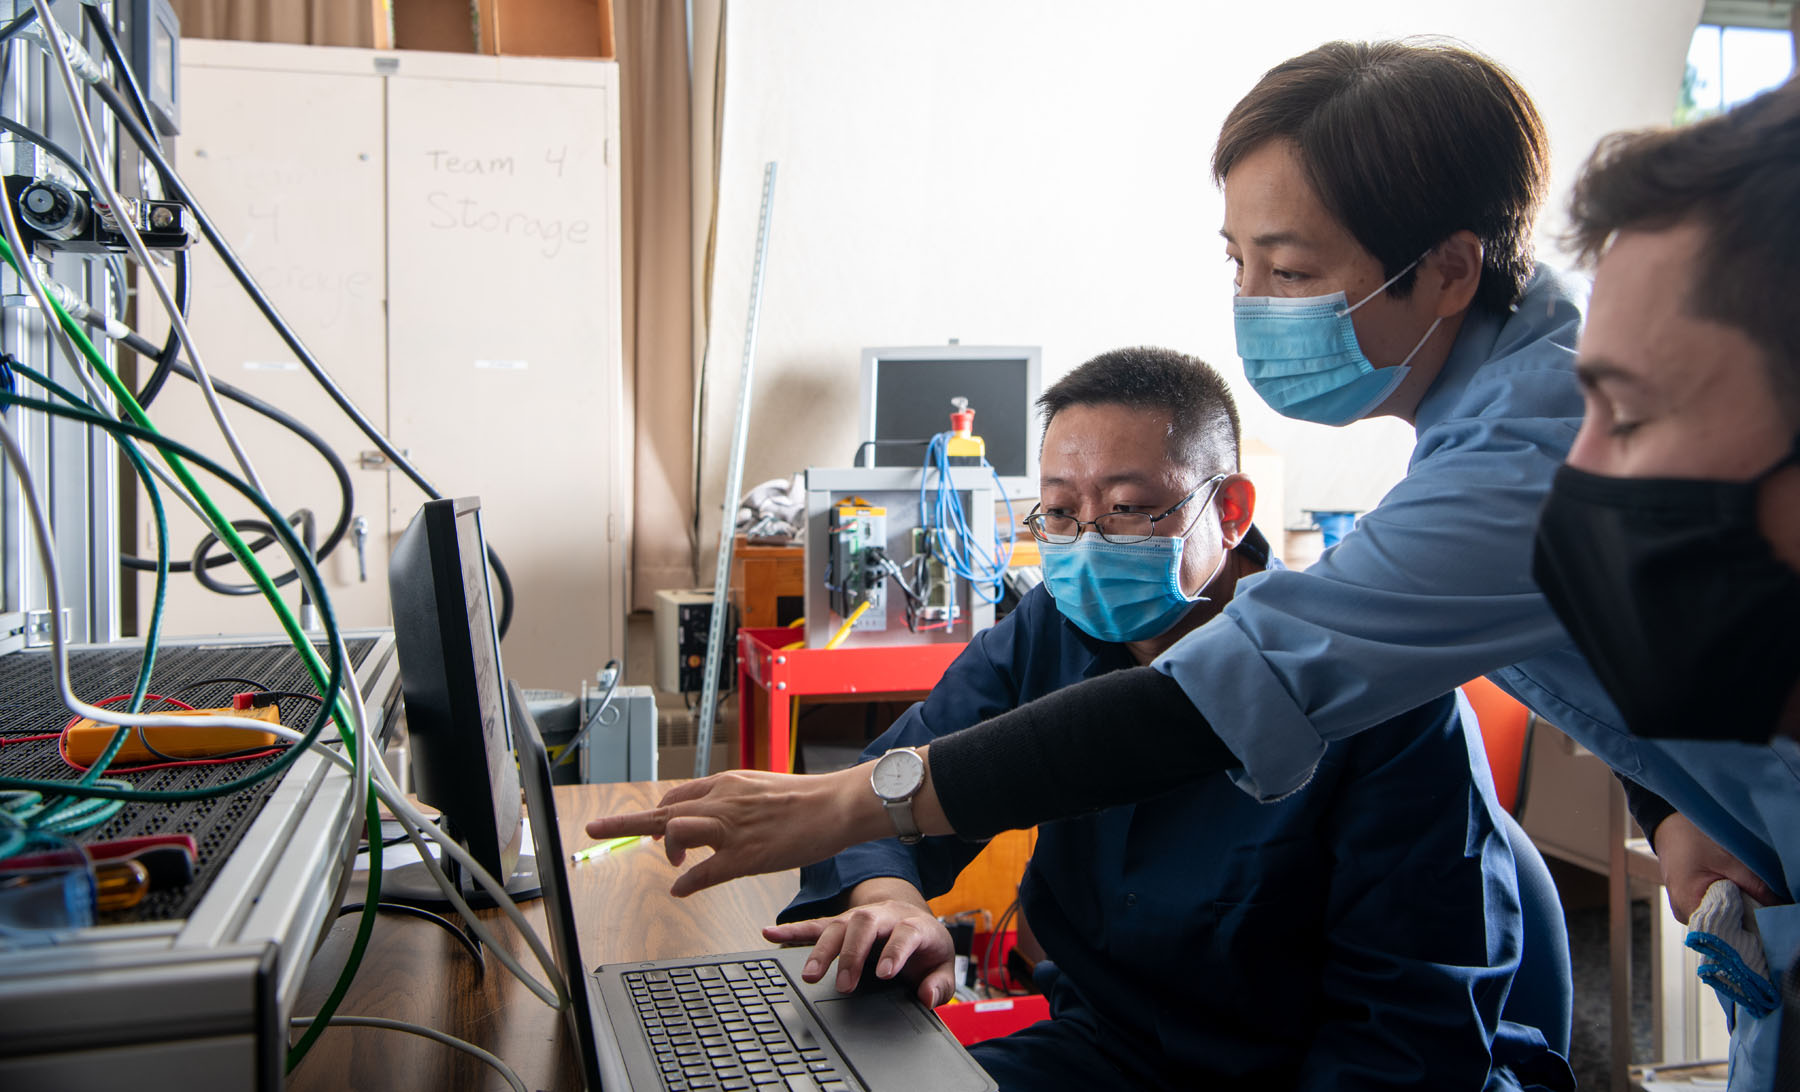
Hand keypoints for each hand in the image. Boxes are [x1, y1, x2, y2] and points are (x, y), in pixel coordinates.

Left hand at [584, 767, 886, 896]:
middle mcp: (722, 802)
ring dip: (666, 849)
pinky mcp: (746, 855)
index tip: (643, 824)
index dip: (656, 814)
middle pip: (661, 811)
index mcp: (726, 785)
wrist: (836, 804)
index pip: (677, 797)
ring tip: (673, 863)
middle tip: (593, 828)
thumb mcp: (761, 787)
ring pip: (677, 830)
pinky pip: (705, 871)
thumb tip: (713, 814)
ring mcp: (732, 828)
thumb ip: (734, 799)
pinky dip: (688, 882)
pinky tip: (681, 889)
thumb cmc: (806, 799)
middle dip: (624, 822)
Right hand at [763, 891, 956, 1007]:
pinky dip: (792, 930)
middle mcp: (884, 916)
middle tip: (845, 985)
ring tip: (810, 976)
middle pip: (864, 924)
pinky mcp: (841, 924)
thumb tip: (925, 997)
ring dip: (822, 949)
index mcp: (913, 925)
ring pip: (837, 926)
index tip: (884, 974)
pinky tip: (770, 934)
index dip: (894, 951)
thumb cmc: (926, 947)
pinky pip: (814, 925)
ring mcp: (860, 918)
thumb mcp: (943, 966)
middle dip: (852, 953)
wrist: (912, 920)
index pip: (904, 933)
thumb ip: (940, 985)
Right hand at [1652, 811, 1780, 923]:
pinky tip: (1728, 891)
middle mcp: (1683, 913)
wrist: (1668, 827)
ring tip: (1739, 891)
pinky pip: (1710, 911)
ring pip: (1718, 919)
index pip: (1725, 931)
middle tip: (1753, 898)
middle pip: (1722, 927)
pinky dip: (1723, 904)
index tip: (1761, 913)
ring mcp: (1683, 909)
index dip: (1747, 925)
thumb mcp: (1727, 859)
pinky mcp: (1686, 903)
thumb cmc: (1690, 839)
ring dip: (1733, 909)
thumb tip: (1777, 906)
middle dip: (1742, 916)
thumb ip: (1754, 885)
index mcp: (1688, 904)